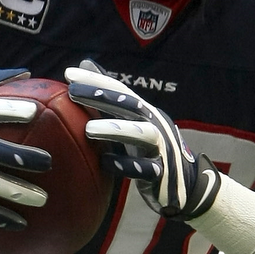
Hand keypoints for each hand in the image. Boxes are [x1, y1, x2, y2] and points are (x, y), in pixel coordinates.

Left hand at [65, 63, 219, 221]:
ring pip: (141, 133)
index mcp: (145, 113)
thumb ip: (113, 104)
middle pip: (130, 105)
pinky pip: (144, 168)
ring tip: (88, 129)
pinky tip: (105, 162)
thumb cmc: (151, 152)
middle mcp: (155, 124)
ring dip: (114, 129)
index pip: (120, 91)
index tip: (69, 74)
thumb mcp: (134, 125)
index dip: (96, 81)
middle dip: (101, 96)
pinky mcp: (161, 172)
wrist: (186, 185)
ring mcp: (160, 147)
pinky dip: (124, 164)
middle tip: (72, 92)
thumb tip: (87, 68)